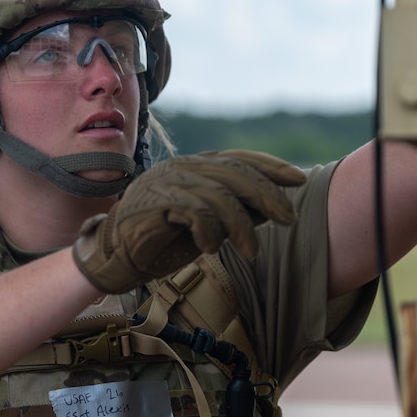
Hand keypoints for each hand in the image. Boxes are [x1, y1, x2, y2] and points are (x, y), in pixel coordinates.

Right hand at [72, 150, 306, 292]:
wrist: (117, 257)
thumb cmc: (164, 240)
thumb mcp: (209, 225)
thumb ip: (236, 212)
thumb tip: (273, 207)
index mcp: (195, 167)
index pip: (239, 158)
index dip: (271, 167)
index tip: (299, 180)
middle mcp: (183, 168)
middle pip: (235, 174)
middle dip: (268, 196)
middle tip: (289, 220)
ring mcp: (167, 182)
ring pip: (219, 195)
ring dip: (242, 227)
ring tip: (252, 253)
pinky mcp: (154, 202)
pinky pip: (195, 212)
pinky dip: (210, 232)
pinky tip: (212, 249)